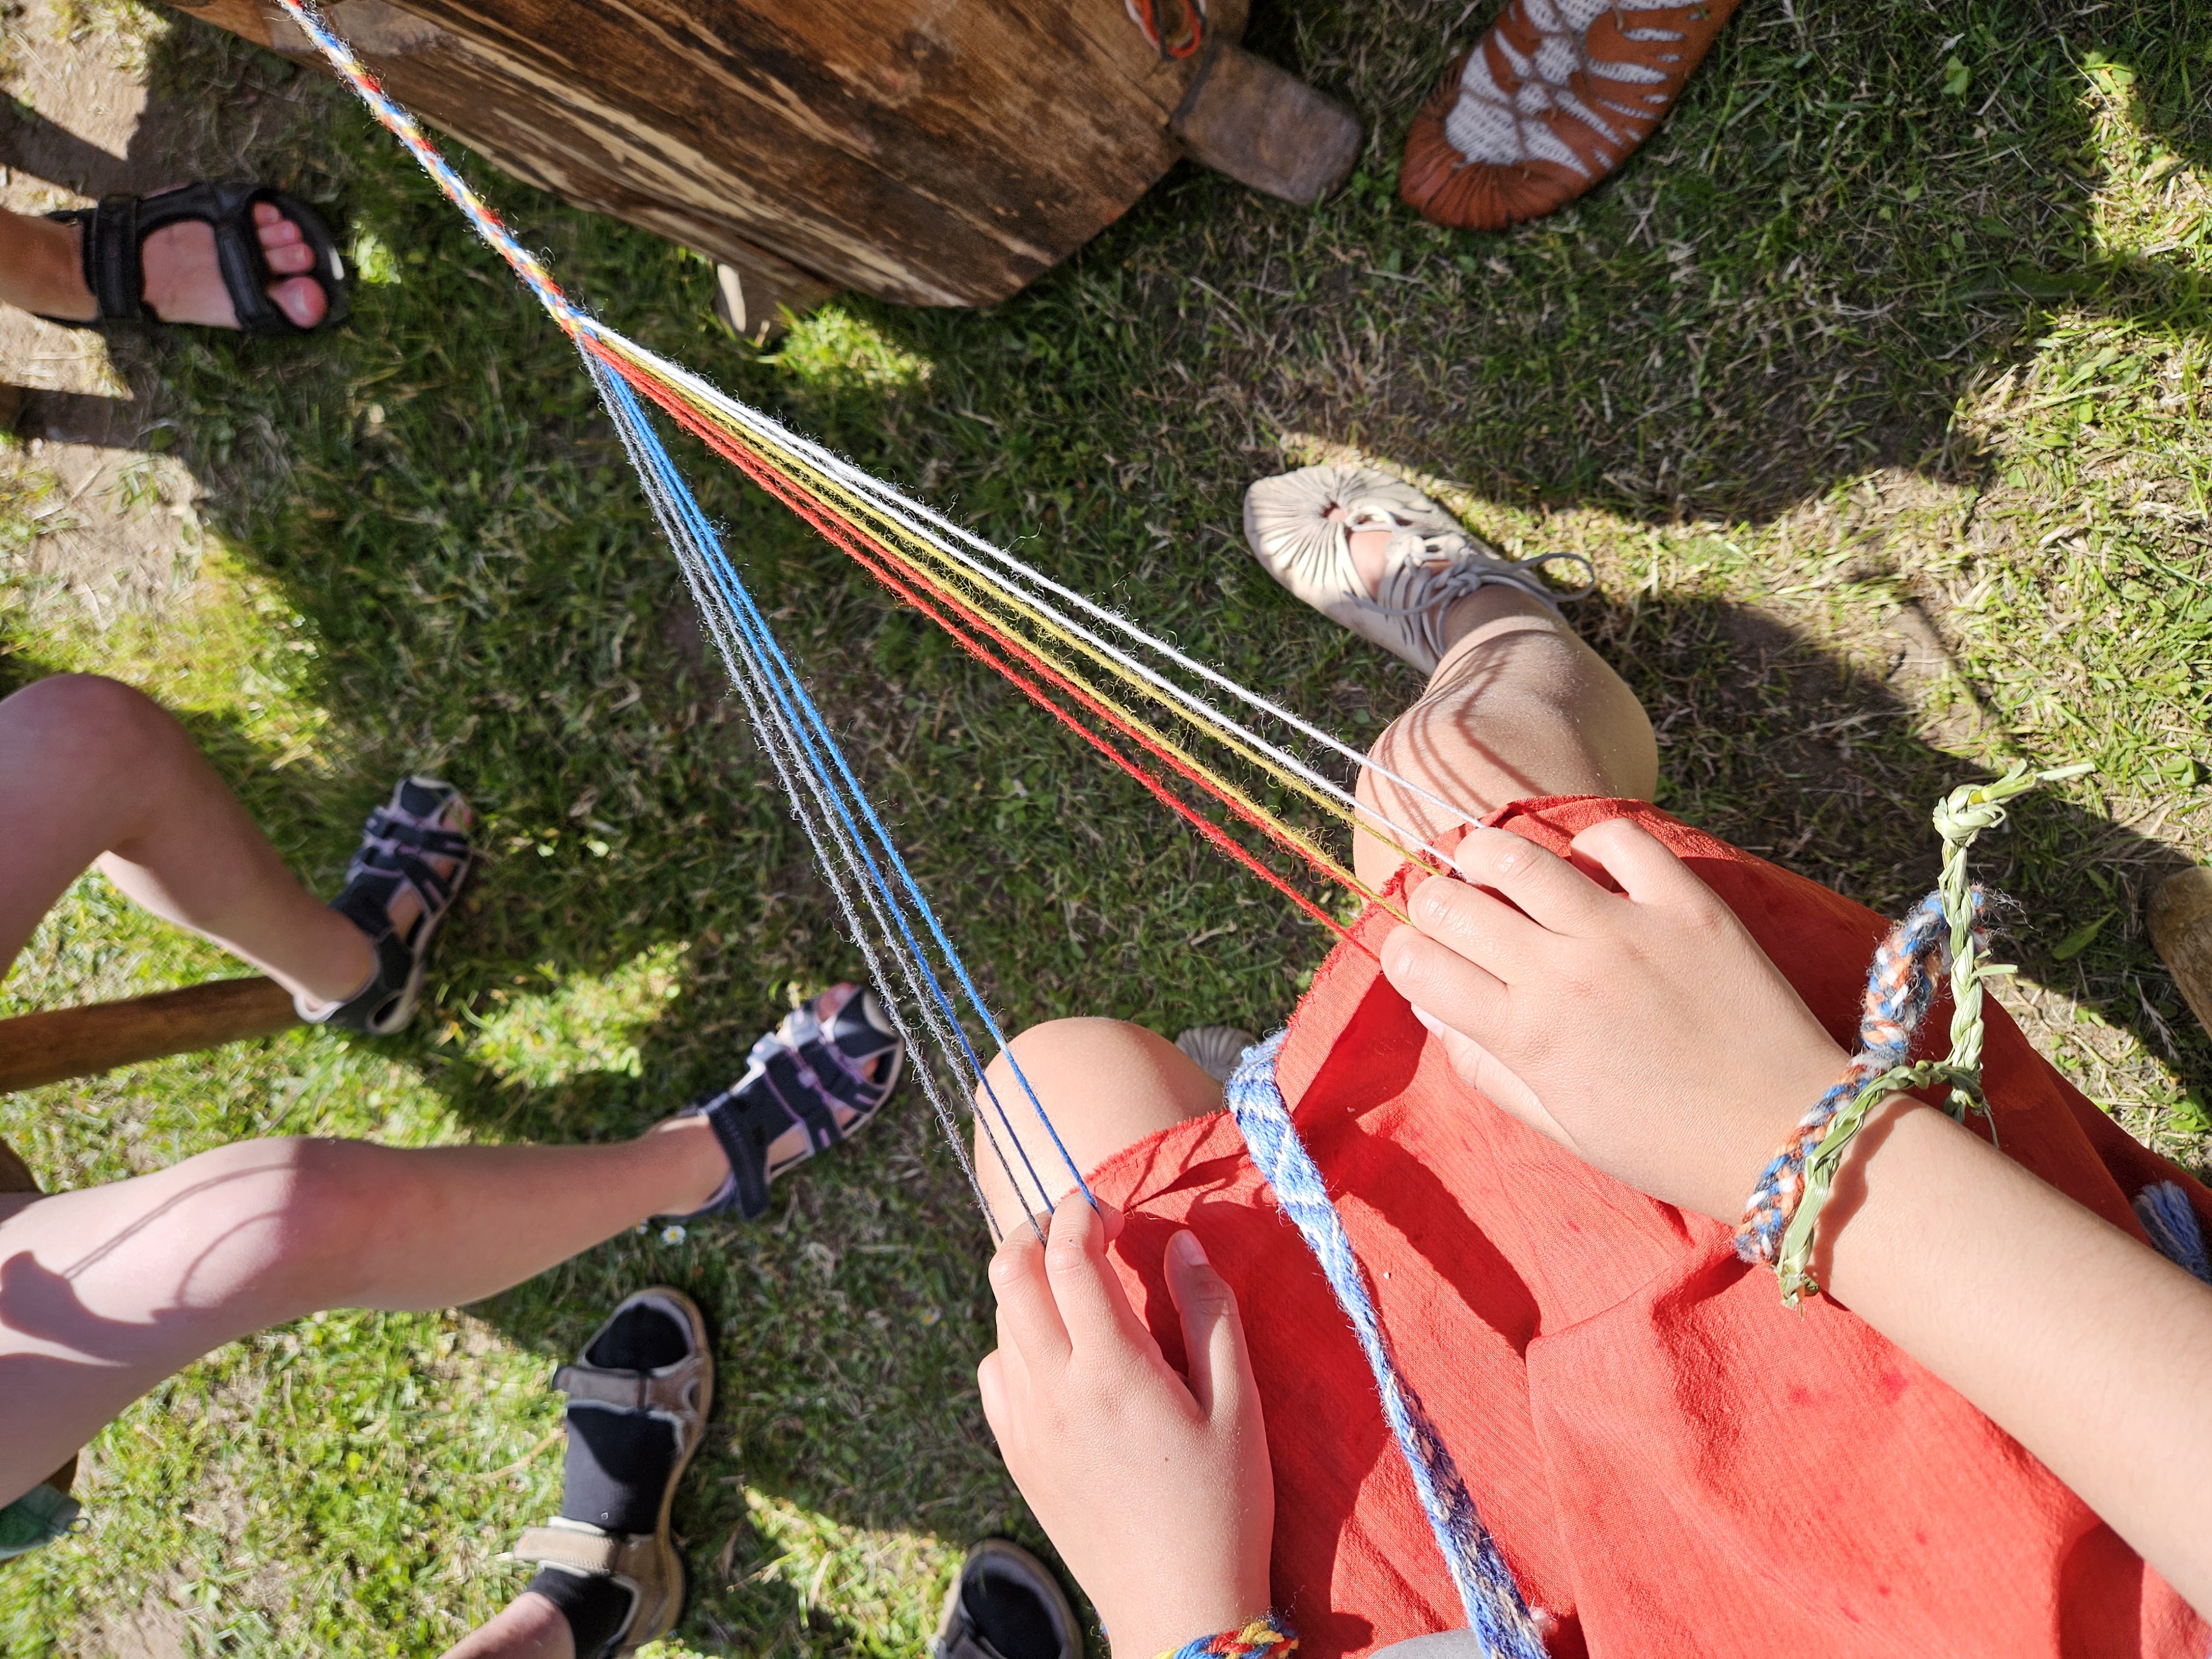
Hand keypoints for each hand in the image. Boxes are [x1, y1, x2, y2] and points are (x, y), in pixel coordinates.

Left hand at [978, 1194, 1272, 1656]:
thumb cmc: (1225, 1507)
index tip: (1107, 1208)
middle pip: (1008, 1274)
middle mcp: (1055, 1393)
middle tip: (1077, 1230)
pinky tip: (1057, 1355)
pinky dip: (1015, 1343)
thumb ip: (1210, 1313)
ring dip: (1028, 1286)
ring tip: (1076, 1289)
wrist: (1179, 1611)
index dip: (1079, 1213)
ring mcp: (1027, 1428)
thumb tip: (1181, 1242)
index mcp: (1113, 1372)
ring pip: (999, 1323)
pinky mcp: (1017, 1459)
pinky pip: (994, 1377)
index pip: (1066, 1256)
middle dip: (1036, 1231)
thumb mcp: (1238, 1405)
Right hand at [1379, 819, 1850, 1222]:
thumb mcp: (1560, 1126)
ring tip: (1488, 865)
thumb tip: (1433, 1009)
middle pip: (1450, 902)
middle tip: (1450, 913)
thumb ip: (1487, 1068)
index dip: (1403, 954)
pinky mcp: (1687, 905)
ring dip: (1485, 856)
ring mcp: (1626, 930)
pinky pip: (1617, 838)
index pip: (1417, 963)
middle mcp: (1564, 973)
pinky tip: (1587, 865)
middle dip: (1432, 903)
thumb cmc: (1666, 1145)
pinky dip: (1589, 841)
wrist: (1787, 1136)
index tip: (1419, 959)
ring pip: (1515, 855)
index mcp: (1527, 1036)